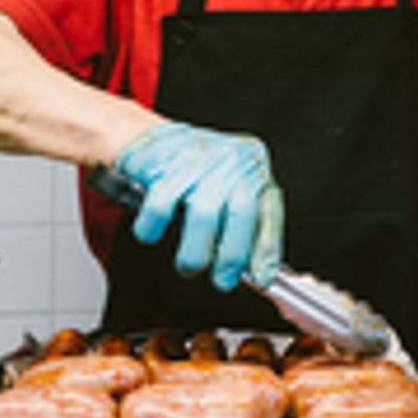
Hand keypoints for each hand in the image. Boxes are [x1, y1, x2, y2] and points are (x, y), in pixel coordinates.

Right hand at [114, 122, 282, 290]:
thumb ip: (243, 222)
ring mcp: (200, 159)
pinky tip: (152, 232)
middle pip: (242, 212)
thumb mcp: (228, 189)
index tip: (262, 277)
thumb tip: (256, 269)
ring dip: (194, 254)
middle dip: (233, 255)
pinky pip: (161, 207)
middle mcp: (231, 160)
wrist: (148, 137)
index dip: (267, 248)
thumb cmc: (193, 171)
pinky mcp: (165, 162)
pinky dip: (153, 229)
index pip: (268, 211)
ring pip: (203, 215)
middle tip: (222, 280)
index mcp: (253, 167)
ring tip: (188, 265)